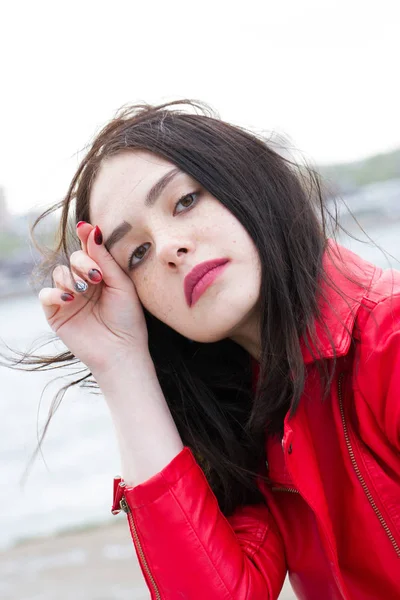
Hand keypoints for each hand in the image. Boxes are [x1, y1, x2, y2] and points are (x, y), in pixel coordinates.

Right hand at [39, 222, 148, 376]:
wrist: (122, 350)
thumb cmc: (128, 319)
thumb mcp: (121, 284)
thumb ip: (105, 259)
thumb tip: (92, 229)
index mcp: (101, 276)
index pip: (89, 252)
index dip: (86, 239)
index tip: (85, 227)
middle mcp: (84, 284)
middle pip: (73, 259)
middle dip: (82, 263)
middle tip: (95, 276)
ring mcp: (69, 298)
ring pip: (59, 273)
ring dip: (71, 278)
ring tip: (84, 291)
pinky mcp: (56, 314)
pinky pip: (46, 295)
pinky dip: (55, 293)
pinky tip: (70, 298)